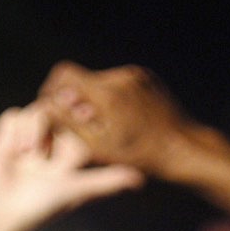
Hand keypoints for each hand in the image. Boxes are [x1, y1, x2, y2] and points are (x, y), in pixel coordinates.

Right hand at [0, 105, 141, 230]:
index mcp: (69, 160)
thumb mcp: (77, 191)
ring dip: (34, 129)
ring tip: (27, 154)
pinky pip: (14, 116)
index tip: (88, 120)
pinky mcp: (6, 137)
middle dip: (59, 118)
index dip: (86, 124)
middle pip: (62, 115)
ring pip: (39, 111)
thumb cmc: (39, 207)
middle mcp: (50, 149)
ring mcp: (28, 141)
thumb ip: (106, 182)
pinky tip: (13, 150)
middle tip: (62, 119)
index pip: (84, 130)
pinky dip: (14, 130)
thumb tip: (141, 180)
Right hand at [38, 62, 196, 175]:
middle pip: (83, 78)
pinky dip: (111, 98)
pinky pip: (118, 82)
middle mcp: (120, 77)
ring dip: (93, 99)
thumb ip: (70, 125)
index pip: (64, 74)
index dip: (52, 89)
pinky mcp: (146, 77)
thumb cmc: (139, 156)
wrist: (183, 148)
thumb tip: (47, 105)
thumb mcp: (99, 149)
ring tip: (98, 125)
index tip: (51, 109)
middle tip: (74, 124)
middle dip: (74, 99)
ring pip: (100, 81)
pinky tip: (118, 120)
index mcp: (106, 95)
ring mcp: (136, 75)